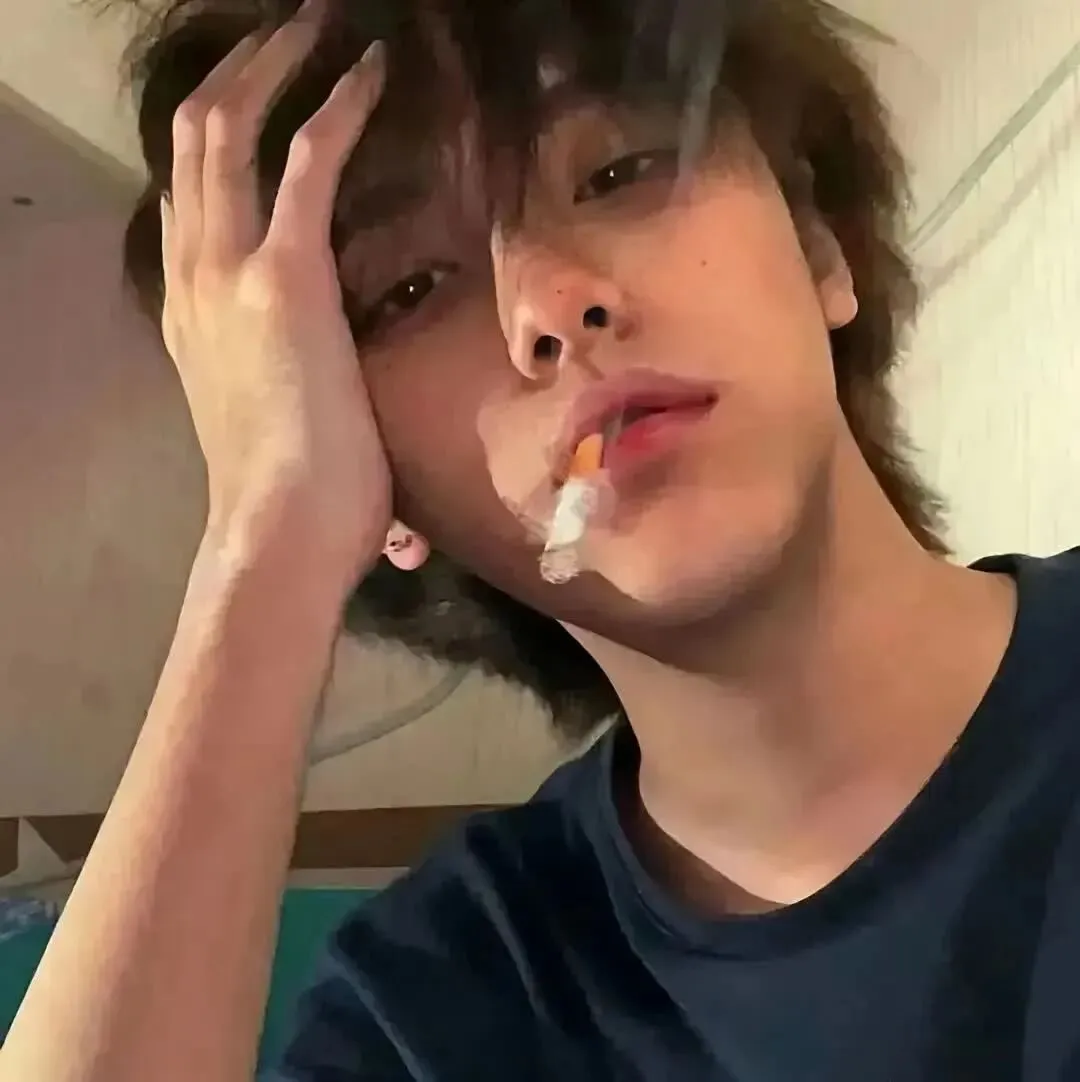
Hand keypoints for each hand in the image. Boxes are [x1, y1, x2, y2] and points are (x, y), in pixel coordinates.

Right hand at [160, 5, 389, 585]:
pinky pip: (306, 160)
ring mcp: (227, 271)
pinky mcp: (283, 275)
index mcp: (189, 312)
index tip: (258, 107)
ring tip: (314, 26)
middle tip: (285, 35)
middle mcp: (191, 275)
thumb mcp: (271, 419)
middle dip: (239, 75)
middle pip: (196, 142)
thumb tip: (324, 388)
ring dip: (274, 66)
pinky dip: (337, 106)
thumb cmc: (291, 501)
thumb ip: (282, 379)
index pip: (190, 199)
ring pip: (230, 129)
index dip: (220, 140)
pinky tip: (370, 70)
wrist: (278, 532)